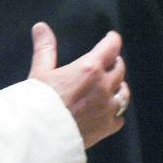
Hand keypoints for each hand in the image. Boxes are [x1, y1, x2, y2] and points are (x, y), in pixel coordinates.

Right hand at [27, 22, 128, 148]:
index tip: (112, 38)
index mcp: (89, 68)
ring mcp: (109, 108)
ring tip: (111, 86)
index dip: (112, 40)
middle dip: (114, 63)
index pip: (111, 47)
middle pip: (119, 68)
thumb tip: (41, 27)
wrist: (41, 135)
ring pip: (124, 92)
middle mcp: (104, 86)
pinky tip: (107, 112)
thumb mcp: (40, 71)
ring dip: (118, 86)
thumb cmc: (38, 102)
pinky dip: (115, 112)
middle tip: (107, 62)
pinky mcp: (108, 126)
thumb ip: (45, 48)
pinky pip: (120, 116)